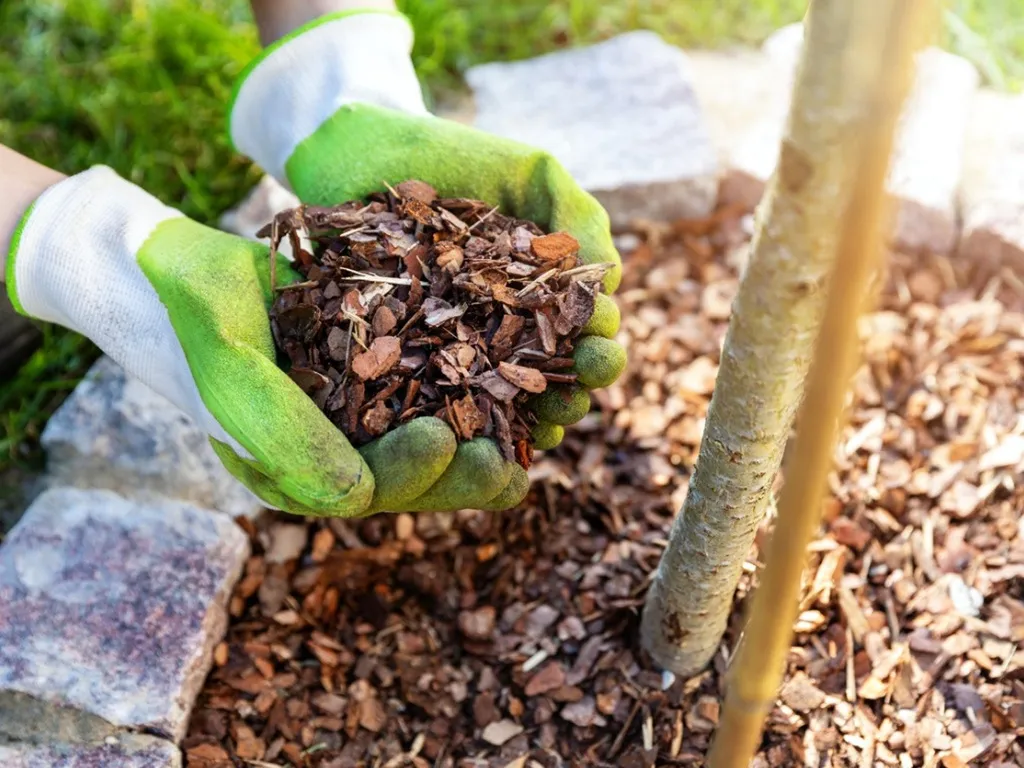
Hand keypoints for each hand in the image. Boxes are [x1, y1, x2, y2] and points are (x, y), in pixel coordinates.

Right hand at [6, 166, 528, 515]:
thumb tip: (357, 499)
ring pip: (429, 441)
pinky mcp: (377, 375)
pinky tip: (515, 381)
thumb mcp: (234, 372)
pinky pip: (430, 393)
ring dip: (480, 441)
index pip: (365, 491)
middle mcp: (332, 451)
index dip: (412, 473)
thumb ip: (285, 435)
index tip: (446, 438)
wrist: (185, 269)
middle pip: (411, 478)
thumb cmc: (201, 318)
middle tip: (507, 460)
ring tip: (530, 436)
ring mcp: (357, 414)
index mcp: (296, 471)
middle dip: (462, 475)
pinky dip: (471, 390)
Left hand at [230, 12, 626, 470]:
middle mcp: (506, 326)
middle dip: (574, 390)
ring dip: (531, 421)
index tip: (596, 346)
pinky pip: (440, 402)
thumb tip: (610, 280)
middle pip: (553, 376)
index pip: (585, 332)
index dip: (598, 347)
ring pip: (506, 401)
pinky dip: (466, 424)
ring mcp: (457, 346)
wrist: (359, 151)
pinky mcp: (406, 359)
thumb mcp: (530, 172)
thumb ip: (579, 215)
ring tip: (541, 428)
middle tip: (576, 392)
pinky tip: (482, 438)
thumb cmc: (451, 157)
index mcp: (542, 291)